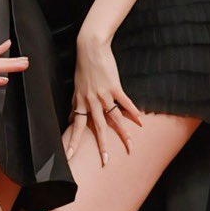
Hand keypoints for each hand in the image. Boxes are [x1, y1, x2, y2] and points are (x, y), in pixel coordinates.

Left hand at [69, 31, 143, 167]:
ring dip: (123, 134)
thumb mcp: (76, 88)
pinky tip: (140, 122)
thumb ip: (75, 104)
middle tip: (105, 162)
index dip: (72, 142)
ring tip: (130, 147)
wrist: (90, 48)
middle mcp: (91, 102)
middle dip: (101, 146)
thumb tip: (70, 117)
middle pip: (96, 128)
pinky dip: (133, 112)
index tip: (69, 157)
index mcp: (80, 102)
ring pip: (114, 119)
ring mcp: (103, 95)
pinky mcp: (115, 87)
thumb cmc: (83, 68)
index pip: (75, 126)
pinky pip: (125, 103)